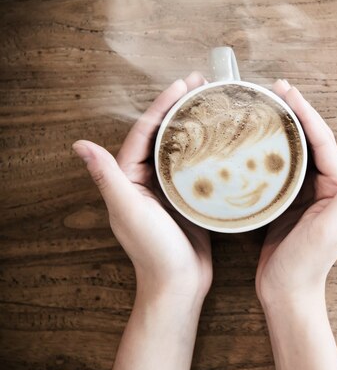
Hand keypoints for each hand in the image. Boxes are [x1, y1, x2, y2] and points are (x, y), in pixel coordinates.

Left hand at [72, 72, 212, 301]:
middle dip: (180, 107)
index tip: (183, 84)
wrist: (180, 285)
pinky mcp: (189, 198)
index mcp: (128, 178)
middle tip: (202, 85)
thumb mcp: (128, 211)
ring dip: (195, 123)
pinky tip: (224, 138)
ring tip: (214, 103)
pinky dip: (208, 149)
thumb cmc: (154, 251)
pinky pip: (196, 166)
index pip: (144, 132)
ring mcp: (169, 188)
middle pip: (163, 134)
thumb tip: (79, 145)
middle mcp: (146, 179)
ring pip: (181, 147)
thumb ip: (108, 177)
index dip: (161, 105)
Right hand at [256, 80, 336, 304]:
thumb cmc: (307, 265)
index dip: (307, 113)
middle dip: (294, 112)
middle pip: (309, 140)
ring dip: (281, 127)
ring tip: (262, 105)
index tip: (287, 91)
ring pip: (292, 151)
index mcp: (336, 188)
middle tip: (272, 89)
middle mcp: (322, 186)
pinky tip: (253, 139)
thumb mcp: (331, 229)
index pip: (323, 141)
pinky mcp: (283, 201)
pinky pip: (277, 168)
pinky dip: (267, 150)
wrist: (285, 293)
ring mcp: (302, 193)